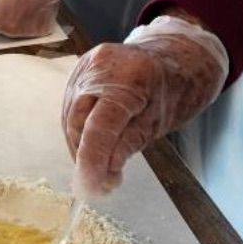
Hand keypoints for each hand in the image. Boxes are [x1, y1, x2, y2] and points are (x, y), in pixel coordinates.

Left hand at [0, 0, 78, 37]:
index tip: (3, 1)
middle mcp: (8, 31)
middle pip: (4, 29)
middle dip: (8, 17)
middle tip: (15, 0)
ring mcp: (26, 32)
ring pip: (20, 30)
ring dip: (23, 20)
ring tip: (28, 1)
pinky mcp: (42, 30)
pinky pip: (36, 29)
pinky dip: (36, 20)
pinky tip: (37, 6)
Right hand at [63, 15, 227, 194]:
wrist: (171, 55)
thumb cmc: (172, 88)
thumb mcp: (158, 122)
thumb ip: (129, 144)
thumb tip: (104, 170)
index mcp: (129, 78)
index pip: (99, 126)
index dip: (91, 161)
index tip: (91, 189)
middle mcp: (100, 67)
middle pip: (78, 122)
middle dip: (85, 157)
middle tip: (102, 185)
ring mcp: (86, 66)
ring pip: (70, 117)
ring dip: (80, 148)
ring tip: (101, 169)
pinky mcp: (79, 70)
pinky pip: (71, 107)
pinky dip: (79, 131)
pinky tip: (93, 146)